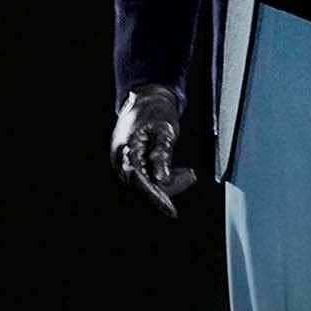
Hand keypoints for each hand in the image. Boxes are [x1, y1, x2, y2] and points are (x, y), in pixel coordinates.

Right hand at [110, 85, 198, 218]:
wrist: (145, 99)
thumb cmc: (155, 112)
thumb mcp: (165, 129)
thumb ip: (162, 154)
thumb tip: (162, 179)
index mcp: (126, 149)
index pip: (139, 180)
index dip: (155, 197)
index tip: (171, 211)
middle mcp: (120, 159)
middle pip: (142, 186)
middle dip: (168, 187)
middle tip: (190, 176)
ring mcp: (122, 163)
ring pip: (144, 185)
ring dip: (167, 183)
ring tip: (188, 173)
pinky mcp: (129, 164)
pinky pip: (144, 179)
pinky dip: (161, 178)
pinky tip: (177, 173)